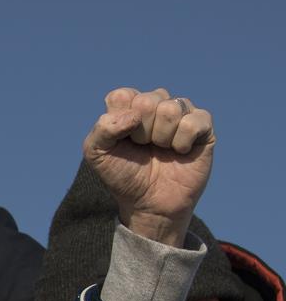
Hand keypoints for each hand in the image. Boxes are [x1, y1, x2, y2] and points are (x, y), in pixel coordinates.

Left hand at [83, 87, 214, 245]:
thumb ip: (102, 129)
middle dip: (141, 132)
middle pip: (147, 101)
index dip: (119, 122)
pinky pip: (193, 121)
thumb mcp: (97, 155)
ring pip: (171, 108)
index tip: (121, 141)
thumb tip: (134, 115)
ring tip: (161, 150)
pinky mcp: (203, 126)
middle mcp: (156, 105)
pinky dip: (182, 142)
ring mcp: (180, 114)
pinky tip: (179, 152)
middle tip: (142, 148)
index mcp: (129, 107)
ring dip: (161, 137)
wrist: (149, 204)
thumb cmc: (123, 176)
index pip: (122, 96)